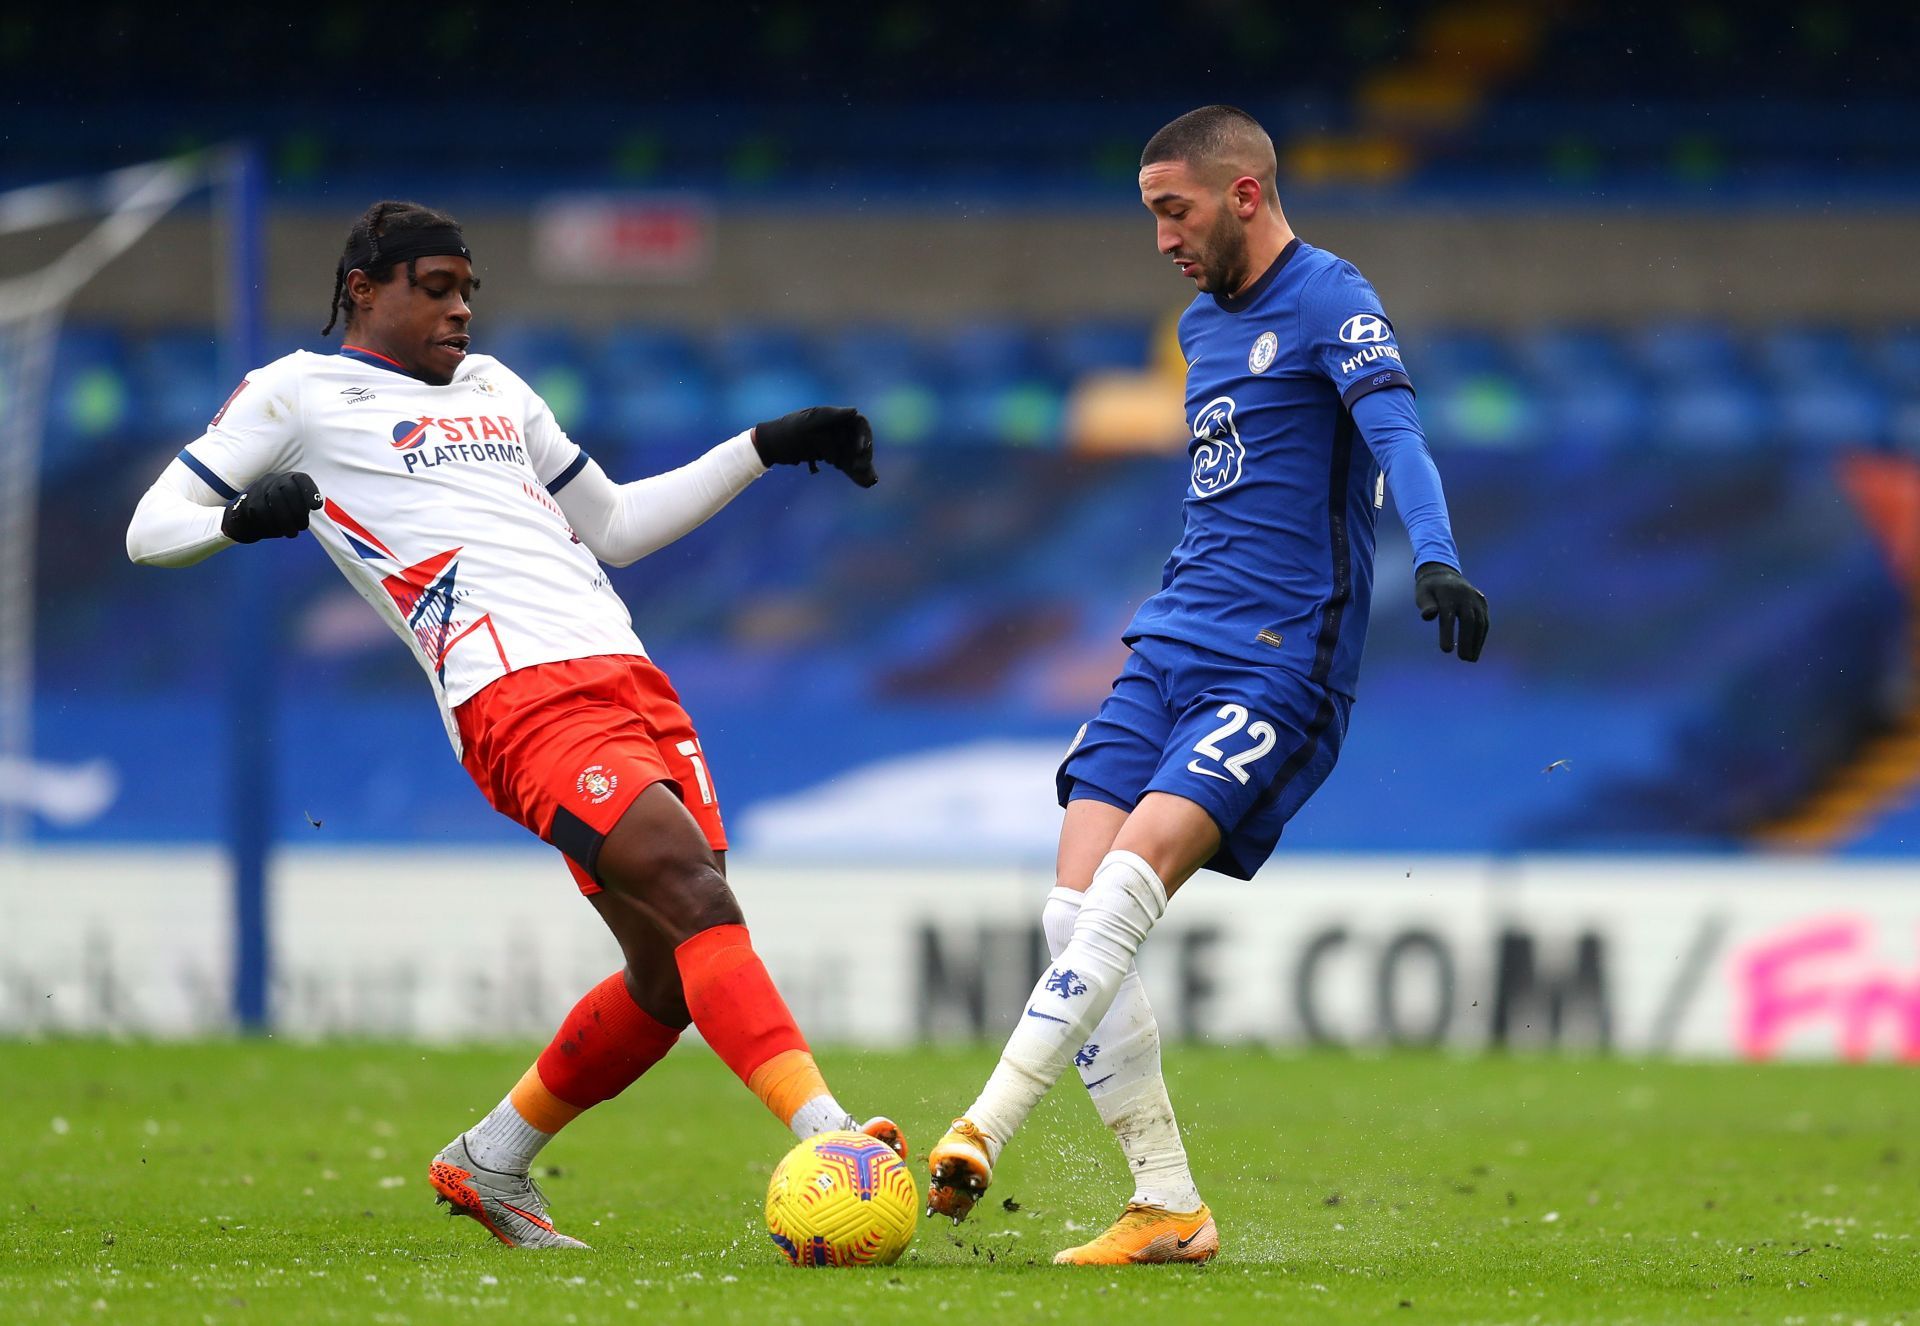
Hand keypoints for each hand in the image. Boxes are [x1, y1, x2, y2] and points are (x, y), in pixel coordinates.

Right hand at [222, 471, 321, 542]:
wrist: (245, 519)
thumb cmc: (276, 513)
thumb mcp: (291, 505)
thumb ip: (302, 504)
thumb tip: (315, 504)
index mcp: (287, 479)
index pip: (301, 479)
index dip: (310, 492)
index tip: (317, 507)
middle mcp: (273, 480)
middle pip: (289, 490)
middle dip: (298, 511)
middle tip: (302, 527)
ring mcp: (259, 489)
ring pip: (275, 502)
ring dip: (286, 521)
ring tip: (292, 534)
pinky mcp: (248, 502)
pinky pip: (262, 513)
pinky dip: (272, 525)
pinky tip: (278, 532)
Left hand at [752, 406, 876, 487]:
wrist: (770, 446)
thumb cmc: (787, 431)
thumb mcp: (807, 423)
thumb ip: (830, 416)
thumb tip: (854, 411)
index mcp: (833, 418)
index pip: (858, 424)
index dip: (865, 435)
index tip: (862, 448)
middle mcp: (837, 430)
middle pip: (858, 442)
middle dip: (863, 456)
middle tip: (861, 469)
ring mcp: (834, 444)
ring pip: (854, 456)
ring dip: (862, 467)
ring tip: (869, 481)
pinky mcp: (831, 457)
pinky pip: (846, 464)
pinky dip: (854, 473)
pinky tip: (866, 483)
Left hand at [1414, 562, 1487, 661]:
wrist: (1443, 573)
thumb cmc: (1429, 589)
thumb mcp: (1422, 594)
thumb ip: (1425, 605)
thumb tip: (1427, 616)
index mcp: (1447, 594)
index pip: (1448, 616)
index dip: (1447, 633)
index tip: (1446, 651)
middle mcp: (1464, 596)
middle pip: (1468, 620)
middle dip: (1467, 640)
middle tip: (1463, 658)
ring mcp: (1476, 598)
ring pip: (1480, 622)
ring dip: (1477, 641)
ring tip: (1471, 659)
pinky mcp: (1482, 603)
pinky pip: (1484, 621)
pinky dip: (1481, 636)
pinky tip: (1476, 649)